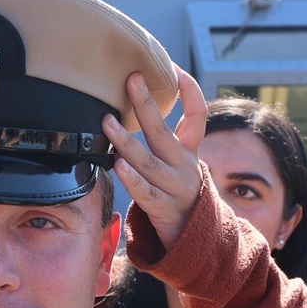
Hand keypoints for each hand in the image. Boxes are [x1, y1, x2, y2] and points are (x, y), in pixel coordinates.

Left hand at [102, 65, 207, 249]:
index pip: (197, 115)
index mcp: (190, 151)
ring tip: (107, 122)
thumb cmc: (179, 193)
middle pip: (164, 132)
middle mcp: (185, 166)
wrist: (199, 240)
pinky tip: (118, 165)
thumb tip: (138, 106)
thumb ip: (165, 140)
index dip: (189, 90)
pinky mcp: (164, 209)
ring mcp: (175, 188)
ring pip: (149, 161)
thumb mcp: (180, 164)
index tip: (173, 67)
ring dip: (126, 141)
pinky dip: (132, 179)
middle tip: (131, 79)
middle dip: (146, 103)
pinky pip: (145, 192)